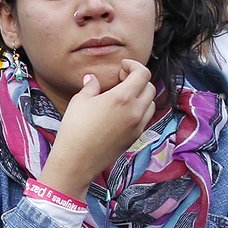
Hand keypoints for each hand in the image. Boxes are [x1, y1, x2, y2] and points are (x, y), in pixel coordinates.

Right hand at [40, 59, 156, 197]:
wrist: (77, 161)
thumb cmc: (75, 128)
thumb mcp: (80, 101)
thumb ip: (91, 86)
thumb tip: (93, 79)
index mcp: (123, 97)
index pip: (143, 74)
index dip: (134, 66)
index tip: (122, 66)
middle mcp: (136, 111)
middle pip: (150, 88)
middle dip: (138, 80)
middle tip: (122, 80)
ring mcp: (138, 126)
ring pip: (151, 104)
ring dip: (141, 96)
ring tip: (124, 96)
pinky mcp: (135, 138)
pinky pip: (145, 119)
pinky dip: (140, 111)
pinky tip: (123, 112)